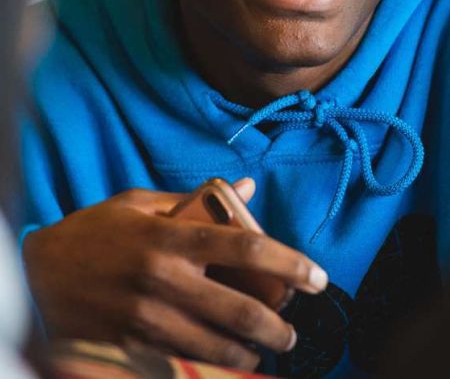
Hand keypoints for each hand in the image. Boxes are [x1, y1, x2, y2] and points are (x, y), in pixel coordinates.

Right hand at [23, 180, 327, 371]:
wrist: (32, 277)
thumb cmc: (92, 233)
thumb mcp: (139, 203)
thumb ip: (196, 198)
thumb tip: (247, 187)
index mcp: (171, 237)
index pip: (245, 249)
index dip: (289, 263)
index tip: (317, 277)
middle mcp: (163, 280)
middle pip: (238, 308)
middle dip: (277, 325)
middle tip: (293, 331)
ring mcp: (146, 319)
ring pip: (215, 345)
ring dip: (250, 351)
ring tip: (266, 348)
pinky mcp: (130, 347)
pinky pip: (181, 362)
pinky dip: (211, 363)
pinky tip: (227, 359)